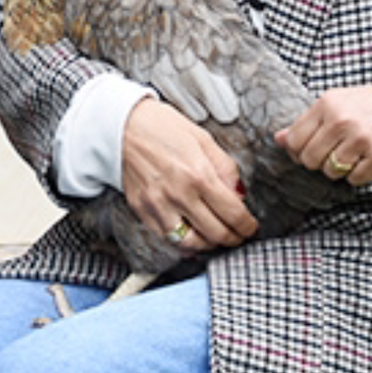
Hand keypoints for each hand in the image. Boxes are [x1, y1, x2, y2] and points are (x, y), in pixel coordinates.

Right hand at [122, 97, 257, 251]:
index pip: (233, 213)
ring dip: (210, 245)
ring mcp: (158, 206)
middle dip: (234, 239)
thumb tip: (238, 194)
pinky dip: (184, 242)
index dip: (247, 226)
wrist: (121, 127)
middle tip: (239, 236)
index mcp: (198, 174)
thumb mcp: (203, 139)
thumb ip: (225, 168)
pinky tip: (192, 234)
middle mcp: (179, 194)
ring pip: (192, 243)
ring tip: (216, 237)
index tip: (250, 227)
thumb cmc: (161, 128)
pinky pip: (168, 238)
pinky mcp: (143, 211)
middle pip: (216, 233)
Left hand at [277, 80, 371, 186]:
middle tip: (333, 152)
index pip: (294, 139)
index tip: (309, 147)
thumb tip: (278, 139)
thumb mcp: (339, 102)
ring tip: (353, 153)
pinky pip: (353, 180)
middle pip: (309, 159)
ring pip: (331, 171)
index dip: (298, 149)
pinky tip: (367, 158)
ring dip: (339, 168)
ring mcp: (363, 140)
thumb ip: (308, 122)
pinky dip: (358, 173)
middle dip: (318, 161)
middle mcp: (343, 120)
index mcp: (329, 103)